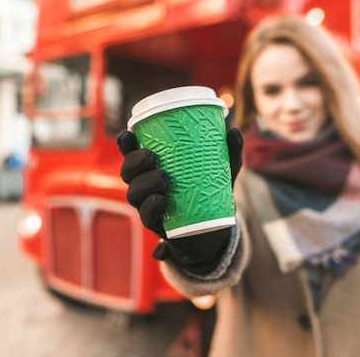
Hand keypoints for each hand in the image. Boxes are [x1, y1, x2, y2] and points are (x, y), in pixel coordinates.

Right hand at [116, 128, 242, 273]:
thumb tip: (234, 131)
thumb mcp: (223, 171)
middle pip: (127, 172)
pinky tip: (160, 200)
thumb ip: (229, 152)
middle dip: (133, 162)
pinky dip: (150, 208)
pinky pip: (146, 217)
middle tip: (151, 156)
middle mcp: (145, 184)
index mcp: (153, 166)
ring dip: (144, 184)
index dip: (125, 143)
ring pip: (133, 194)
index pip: (131, 152)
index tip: (129, 134)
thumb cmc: (211, 190)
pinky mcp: (157, 224)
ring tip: (163, 179)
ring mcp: (149, 205)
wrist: (214, 229)